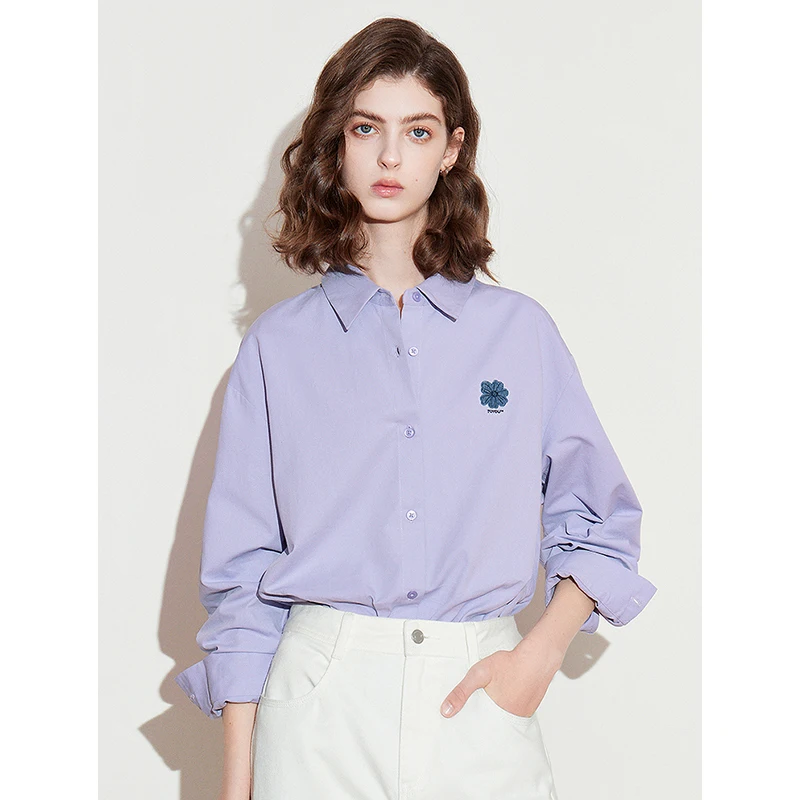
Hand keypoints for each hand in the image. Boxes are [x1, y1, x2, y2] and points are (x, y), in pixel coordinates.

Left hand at [440, 634, 563, 717]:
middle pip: (492, 727)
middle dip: (483, 722)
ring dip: (496, 714)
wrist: (537, 658)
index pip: (480, 730)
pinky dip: (508, 708)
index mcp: (497, 715)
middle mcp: (511, 719)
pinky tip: (505, 695)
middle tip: (476, 712)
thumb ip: (462, 692)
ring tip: (490, 703)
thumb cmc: (510, 664)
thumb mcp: (479, 673)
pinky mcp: (530, 708)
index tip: (463, 727)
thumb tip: (446, 711)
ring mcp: (523, 715)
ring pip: (504, 720)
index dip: (471, 727)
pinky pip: (515, 713)